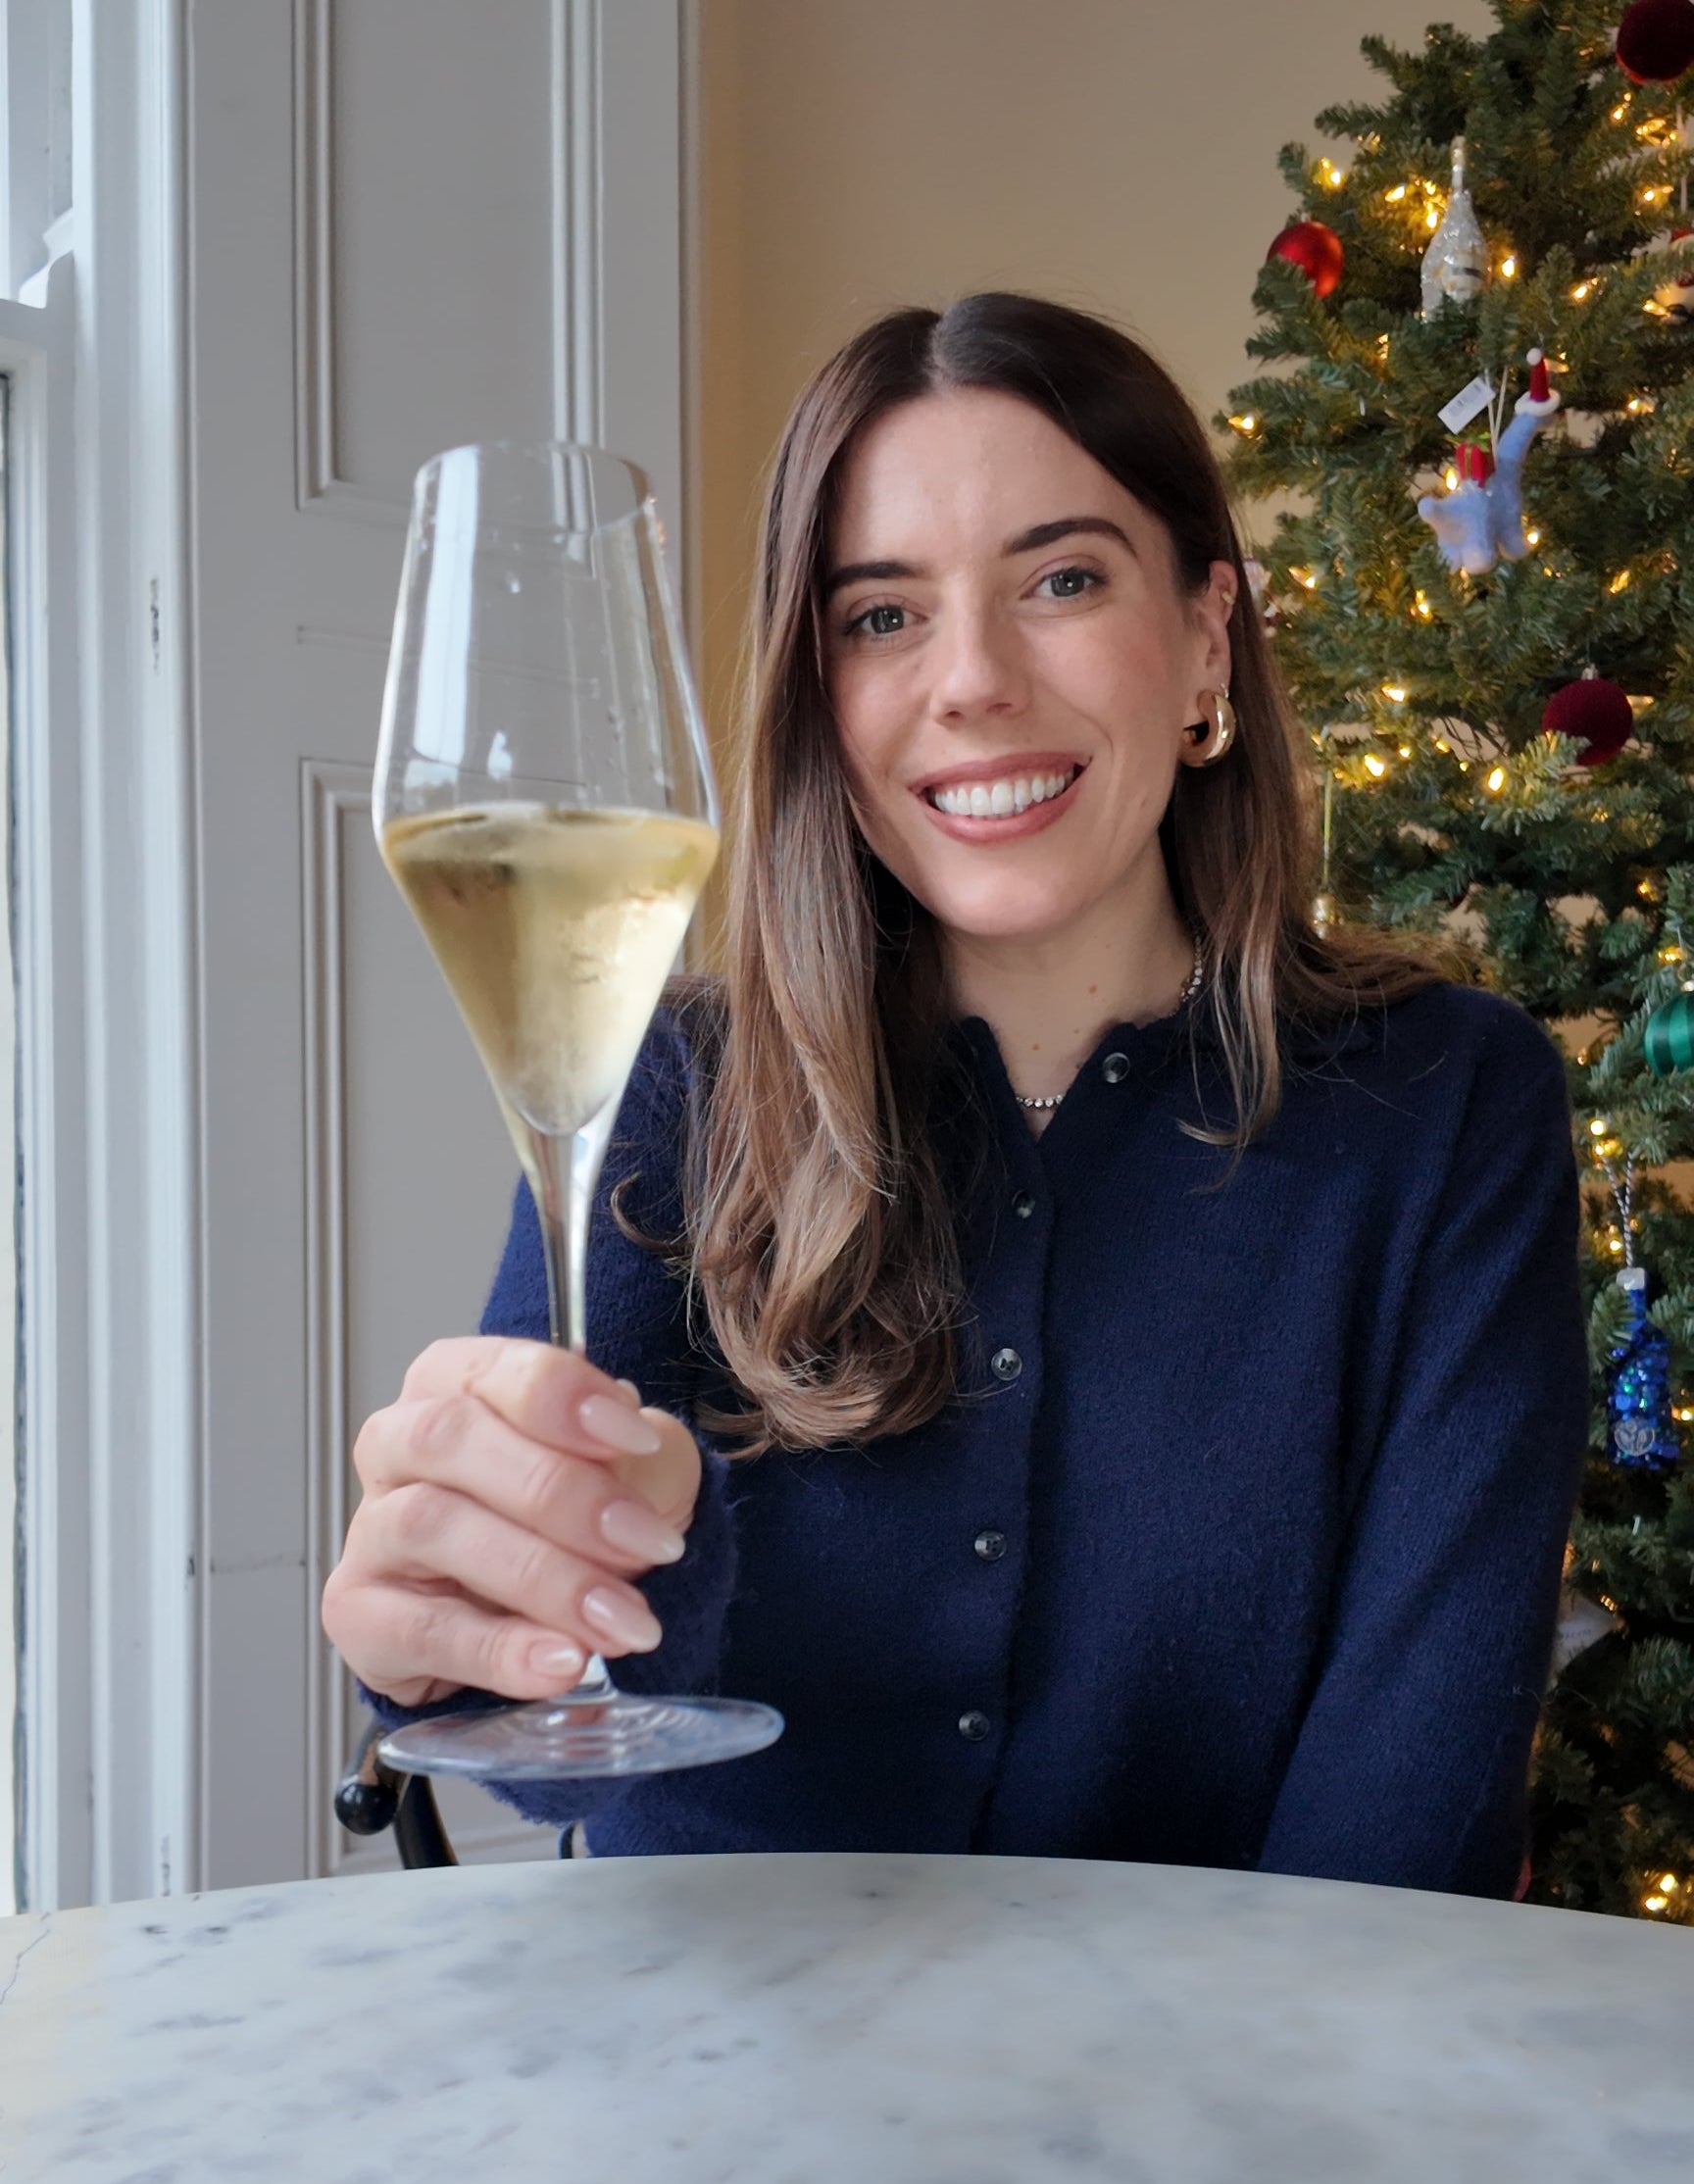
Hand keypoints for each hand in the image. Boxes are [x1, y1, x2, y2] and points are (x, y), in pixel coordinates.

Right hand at [321, 1337, 701, 1707]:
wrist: (544, 1624)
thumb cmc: (580, 1528)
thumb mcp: (638, 1477)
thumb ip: (642, 1458)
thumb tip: (634, 1452)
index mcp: (457, 1386)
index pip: (494, 1369)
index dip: (564, 1398)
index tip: (637, 1441)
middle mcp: (398, 1445)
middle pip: (450, 1438)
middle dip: (561, 1493)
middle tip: (644, 1544)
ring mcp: (372, 1529)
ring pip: (432, 1525)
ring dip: (542, 1578)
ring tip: (617, 1622)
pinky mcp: (361, 1615)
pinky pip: (419, 1629)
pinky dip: (499, 1650)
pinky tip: (562, 1663)